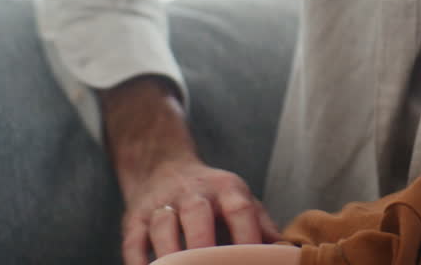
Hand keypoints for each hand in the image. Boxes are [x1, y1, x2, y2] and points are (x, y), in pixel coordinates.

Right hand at [101, 76, 281, 264]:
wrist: (162, 166)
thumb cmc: (212, 194)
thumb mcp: (241, 198)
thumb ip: (263, 225)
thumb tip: (287, 252)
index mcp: (226, 188)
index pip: (239, 209)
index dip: (246, 235)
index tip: (252, 259)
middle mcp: (193, 192)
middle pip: (197, 214)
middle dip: (203, 245)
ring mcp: (161, 204)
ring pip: (164, 227)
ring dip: (170, 253)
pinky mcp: (135, 217)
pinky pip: (133, 241)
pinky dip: (139, 261)